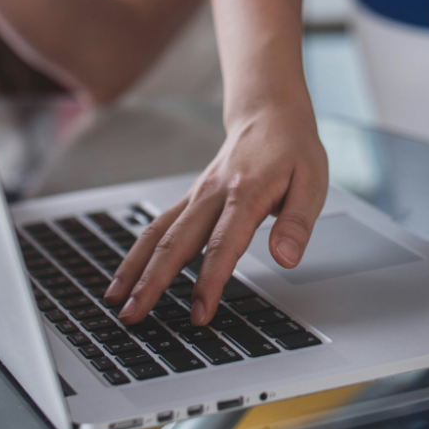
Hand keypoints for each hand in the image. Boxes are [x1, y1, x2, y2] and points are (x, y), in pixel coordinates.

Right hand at [104, 103, 328, 325]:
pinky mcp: (190, 199)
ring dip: (134, 269)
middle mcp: (213, 195)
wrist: (269, 112)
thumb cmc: (293, 149)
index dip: (210, 281)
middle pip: (175, 242)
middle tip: (133, 316)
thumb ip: (297, 223)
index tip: (199, 313)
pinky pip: (158, 225)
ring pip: (157, 234)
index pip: (223, 245)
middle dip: (152, 282)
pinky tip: (126, 276)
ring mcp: (197, 196)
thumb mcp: (313, 182)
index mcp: (246, 193)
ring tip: (114, 301)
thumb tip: (286, 258)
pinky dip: (138, 252)